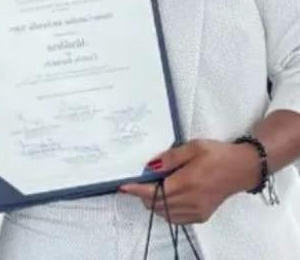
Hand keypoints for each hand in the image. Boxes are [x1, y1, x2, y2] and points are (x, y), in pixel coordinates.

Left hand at [118, 139, 260, 223]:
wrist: (242, 168)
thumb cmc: (217, 154)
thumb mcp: (193, 147)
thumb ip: (170, 157)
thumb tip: (150, 167)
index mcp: (187, 182)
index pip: (154, 191)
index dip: (136, 189)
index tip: (124, 187)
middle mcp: (191, 201)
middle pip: (157, 204)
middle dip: (144, 194)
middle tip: (141, 180)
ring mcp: (197, 211)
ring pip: (165, 214)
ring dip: (154, 203)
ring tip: (154, 187)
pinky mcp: (202, 216)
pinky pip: (176, 218)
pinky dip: (166, 210)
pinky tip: (167, 197)